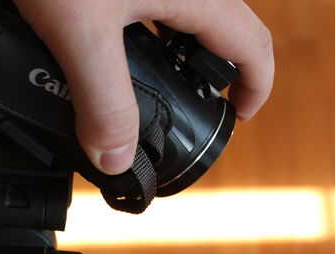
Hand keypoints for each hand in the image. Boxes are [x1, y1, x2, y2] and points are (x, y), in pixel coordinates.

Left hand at [13, 0, 274, 173]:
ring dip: (165, 59)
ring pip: (177, 19)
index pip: (251, 44)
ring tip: (137, 92)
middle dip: (204, 78)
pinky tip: (99, 52)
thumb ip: (101, 99)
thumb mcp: (81, 34)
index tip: (237, 119)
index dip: (253, 87)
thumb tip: (114, 159)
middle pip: (216, 32)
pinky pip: (142, 9)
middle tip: (180, 113)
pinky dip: (133, 38)